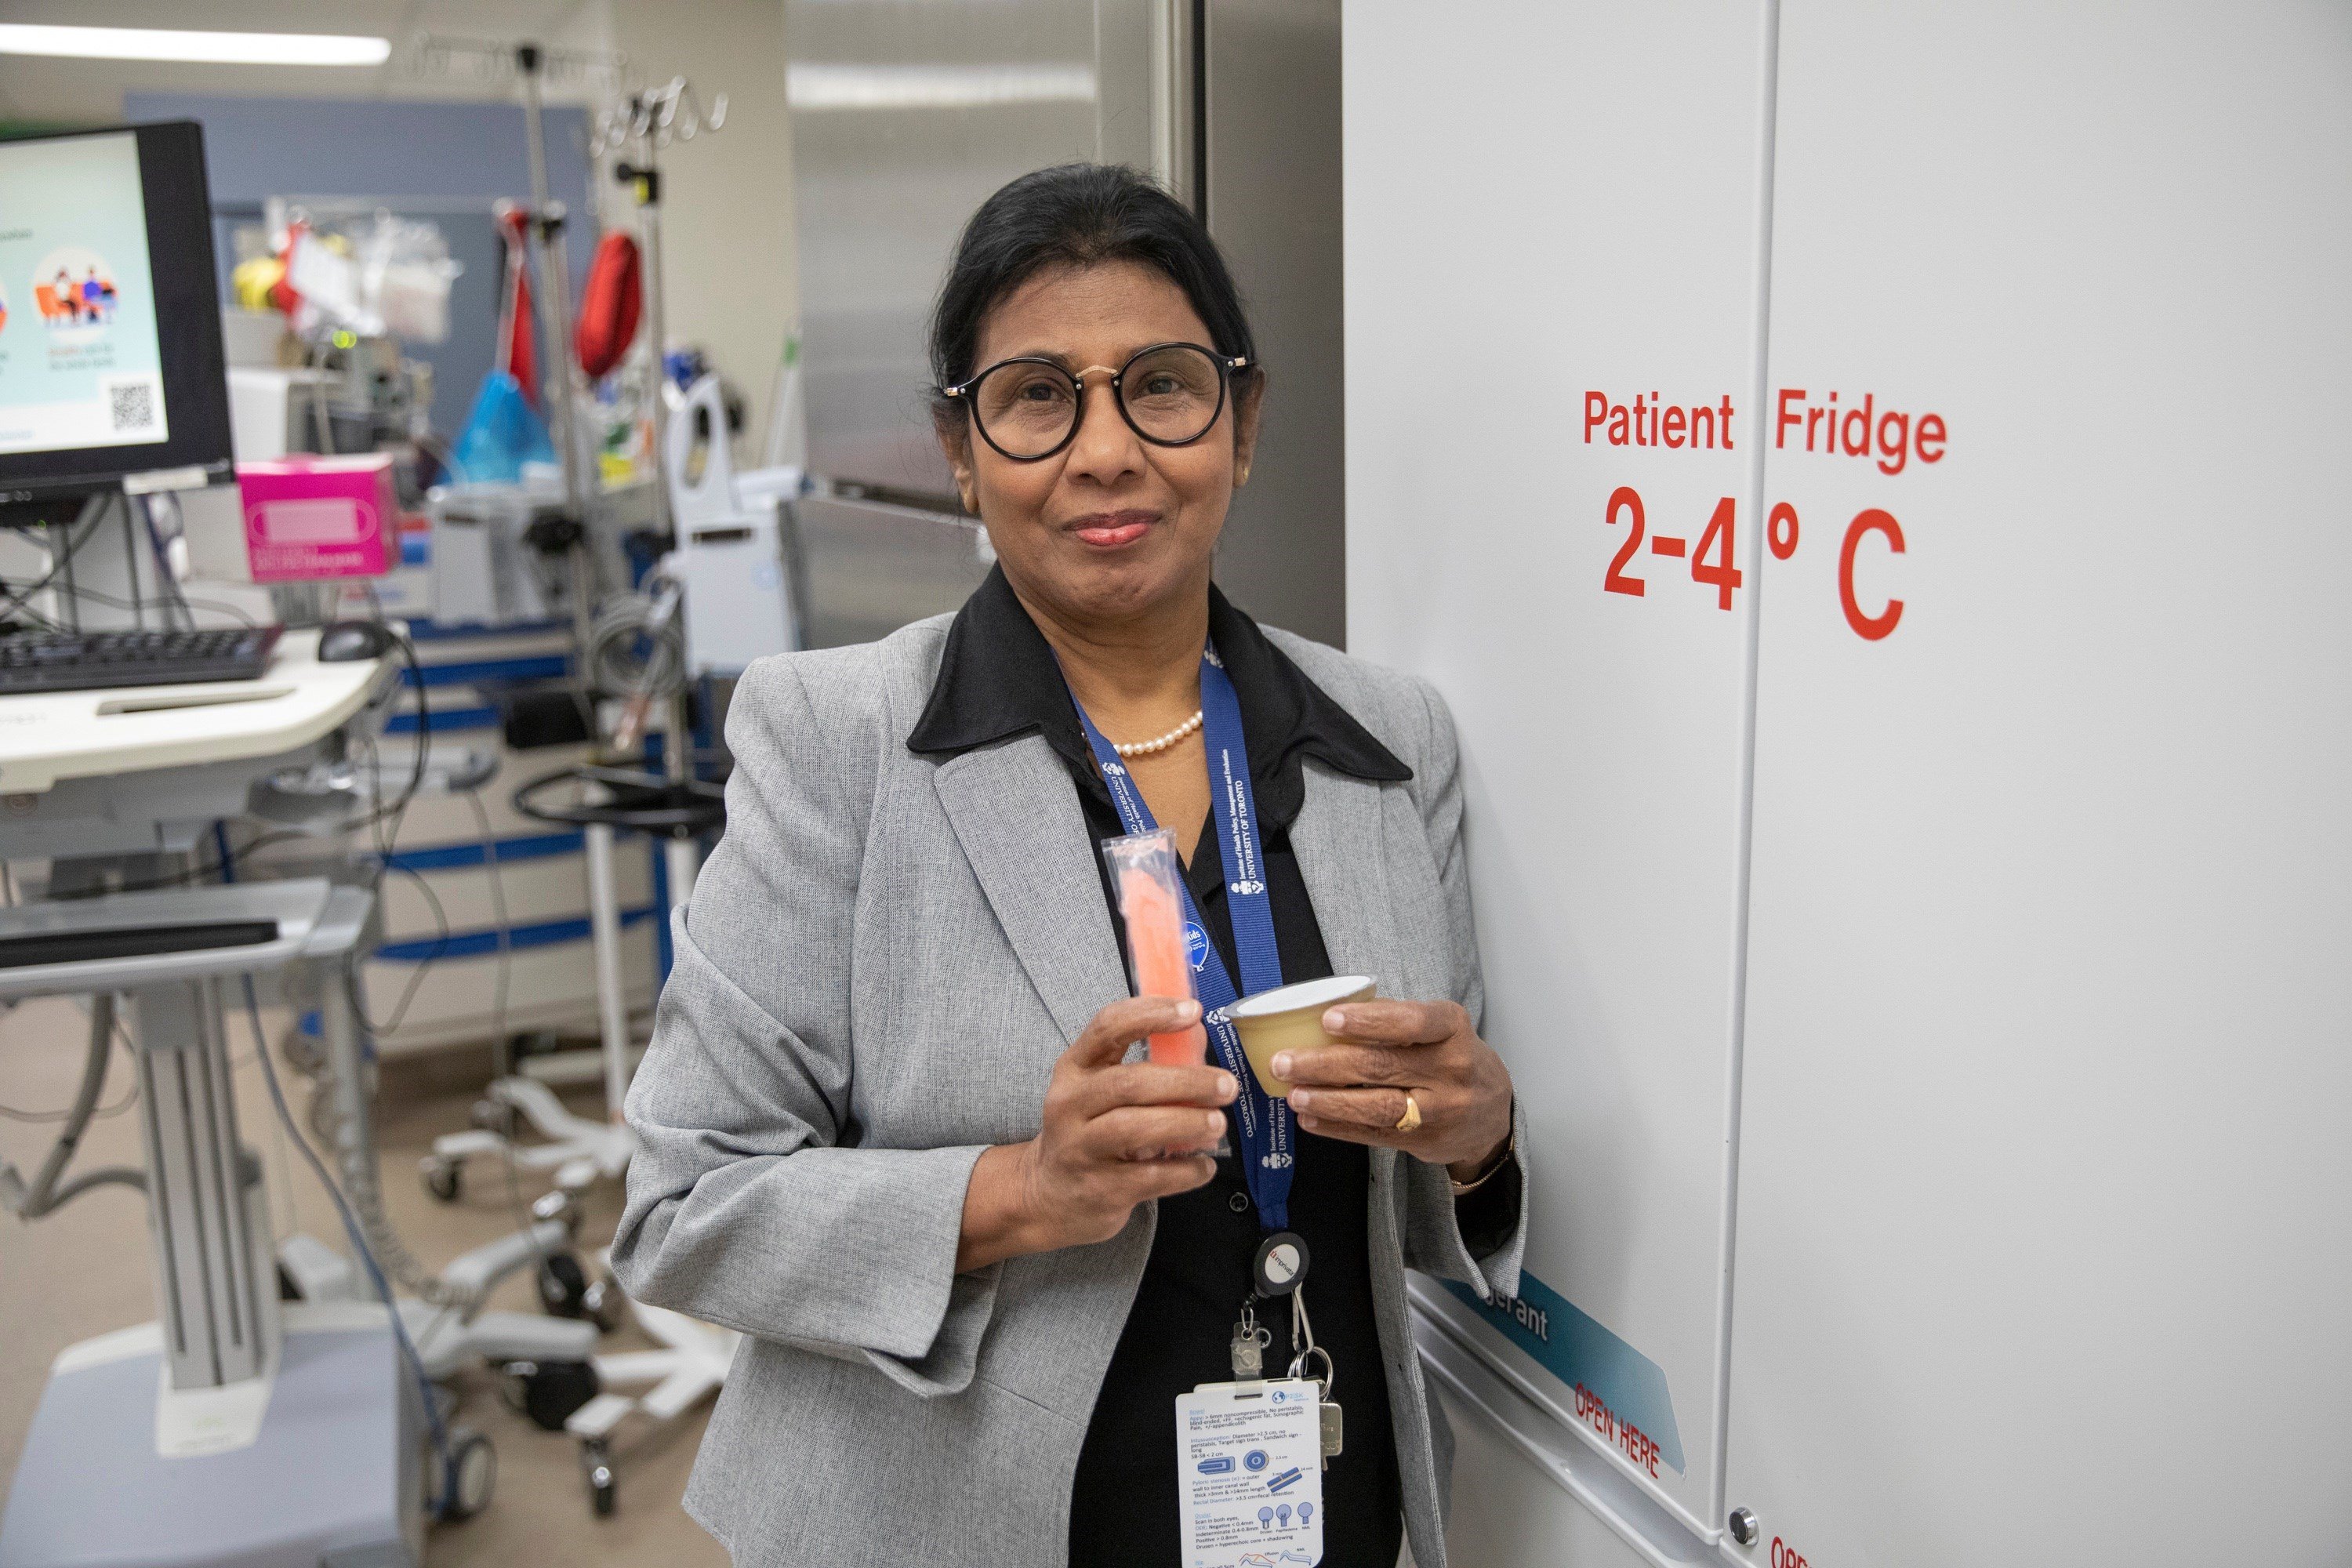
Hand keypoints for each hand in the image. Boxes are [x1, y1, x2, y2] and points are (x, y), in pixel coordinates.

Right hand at [957, 995, 1235, 1271]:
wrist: (1051, 1194)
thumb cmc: (1088, 1130)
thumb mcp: (1099, 1090)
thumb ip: (1144, 1064)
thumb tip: (1198, 1037)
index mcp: (1074, 1068)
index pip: (1107, 1028)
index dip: (1151, 1014)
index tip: (1192, 1011)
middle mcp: (1070, 1104)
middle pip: (1130, 1083)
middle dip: (1186, 1081)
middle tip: (1226, 1085)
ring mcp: (1081, 1149)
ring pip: (1136, 1129)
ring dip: (1186, 1123)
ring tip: (1217, 1122)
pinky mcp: (1100, 1189)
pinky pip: (1150, 1178)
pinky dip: (1185, 1171)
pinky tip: (1204, 1166)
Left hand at [1277, 999, 1512, 1179]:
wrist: (1492, 1114)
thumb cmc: (1451, 1057)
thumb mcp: (1439, 1028)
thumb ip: (1395, 1019)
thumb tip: (1327, 1012)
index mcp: (1452, 1028)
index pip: (1412, 1021)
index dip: (1368, 1021)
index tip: (1328, 1019)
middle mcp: (1451, 1069)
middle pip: (1382, 1066)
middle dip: (1326, 1064)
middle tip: (1284, 1061)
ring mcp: (1440, 1110)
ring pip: (1377, 1106)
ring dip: (1328, 1101)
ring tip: (1293, 1094)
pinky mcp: (1426, 1141)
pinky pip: (1375, 1135)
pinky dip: (1337, 1127)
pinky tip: (1310, 1118)